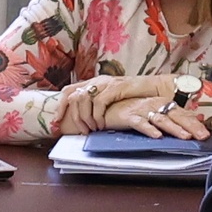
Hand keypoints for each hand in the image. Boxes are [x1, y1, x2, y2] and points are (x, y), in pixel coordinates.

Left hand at [51, 73, 193, 134]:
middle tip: (73, 130)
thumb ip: (98, 106)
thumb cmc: (135, 98)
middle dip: (68, 114)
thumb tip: (83, 119)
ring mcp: (106, 83)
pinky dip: (97, 115)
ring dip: (84, 117)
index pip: (69, 91)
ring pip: (84, 99)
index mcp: (94, 83)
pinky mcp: (116, 87)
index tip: (56, 122)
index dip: (60, 106)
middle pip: (72, 95)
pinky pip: (99, 102)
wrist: (155, 90)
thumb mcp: (112, 102)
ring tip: (90, 130)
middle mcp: (97, 81)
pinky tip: (101, 125)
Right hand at [113, 96, 211, 138]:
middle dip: (191, 127)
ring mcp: (143, 110)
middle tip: (203, 136)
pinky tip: (157, 136)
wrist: (108, 106)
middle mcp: (156, 105)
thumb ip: (170, 120)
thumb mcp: (153, 114)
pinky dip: (149, 129)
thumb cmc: (133, 111)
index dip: (196, 124)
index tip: (207, 135)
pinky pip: (141, 123)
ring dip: (174, 128)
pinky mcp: (130, 116)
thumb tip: (189, 128)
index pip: (183, 114)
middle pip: (177, 116)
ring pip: (162, 119)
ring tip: (185, 137)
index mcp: (163, 104)